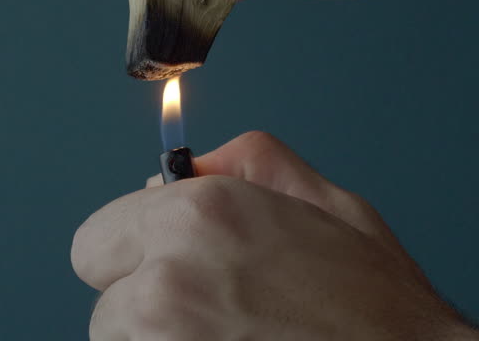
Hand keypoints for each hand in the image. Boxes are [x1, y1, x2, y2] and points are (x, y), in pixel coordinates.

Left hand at [72, 131, 477, 339]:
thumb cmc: (383, 313)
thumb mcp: (331, 206)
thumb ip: (250, 164)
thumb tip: (190, 167)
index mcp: (198, 219)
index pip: (94, 241)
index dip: (137, 254)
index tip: (171, 268)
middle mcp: (167, 284)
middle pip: (104, 303)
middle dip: (142, 304)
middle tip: (214, 313)